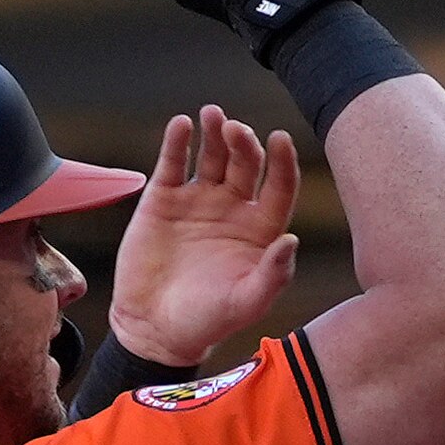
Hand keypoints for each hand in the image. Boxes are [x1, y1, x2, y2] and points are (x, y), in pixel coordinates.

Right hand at [109, 108, 302, 367]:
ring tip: (212, 115)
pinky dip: (177, 142)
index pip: (280, 185)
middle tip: (235, 130)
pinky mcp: (163, 199)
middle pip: (245, 163)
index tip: (280, 140)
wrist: (153, 329)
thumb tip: (292, 240)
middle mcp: (233, 208)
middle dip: (243, 142)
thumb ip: (272, 275)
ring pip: (212, 155)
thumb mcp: (246, 303)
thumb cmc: (206, 321)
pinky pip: (173, 162)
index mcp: (260, 229)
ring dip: (214, 132)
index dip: (283, 162)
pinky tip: (181, 125)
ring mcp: (198, 199)